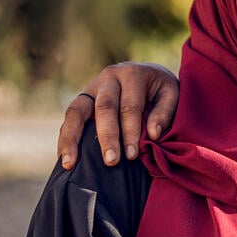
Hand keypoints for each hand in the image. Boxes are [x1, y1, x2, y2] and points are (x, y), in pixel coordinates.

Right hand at [57, 62, 178, 169]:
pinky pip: (70, 117)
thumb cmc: (161, 88)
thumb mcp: (171, 93)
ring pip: (76, 110)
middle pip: (104, 107)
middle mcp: (109, 77)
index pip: (129, 106)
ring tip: (69, 164)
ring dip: (71, 138)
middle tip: (111, 161)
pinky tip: (64, 158)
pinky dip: (65, 137)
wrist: (148, 73)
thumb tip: (153, 134)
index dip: (131, 132)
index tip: (132, 156)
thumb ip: (164, 112)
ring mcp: (91, 87)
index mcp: (132, 74)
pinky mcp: (82, 98)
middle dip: (107, 136)